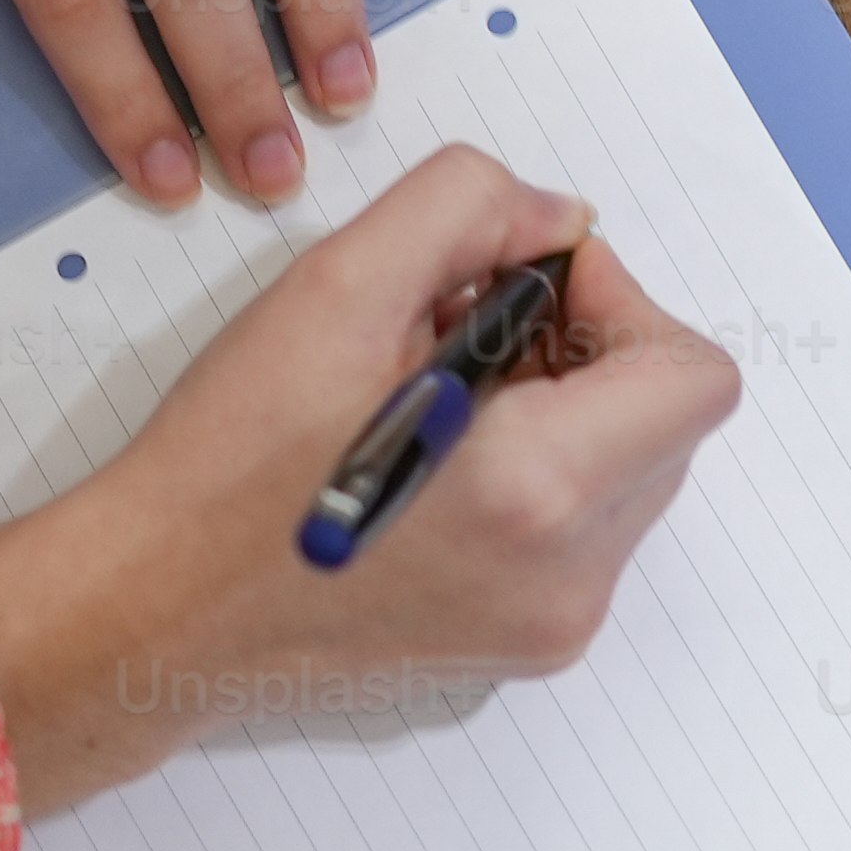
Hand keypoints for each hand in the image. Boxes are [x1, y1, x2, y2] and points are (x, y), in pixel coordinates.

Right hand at [0, 150, 741, 814]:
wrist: (157, 608)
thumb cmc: (231, 460)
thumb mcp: (338, 285)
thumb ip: (470, 209)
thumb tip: (558, 222)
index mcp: (543, 491)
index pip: (692, 376)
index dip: (623, 302)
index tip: (527, 282)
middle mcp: (572, 576)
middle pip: (668, 422)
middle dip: (589, 347)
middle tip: (467, 321)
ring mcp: (554, 622)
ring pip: (630, 472)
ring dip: (564, 406)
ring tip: (441, 385)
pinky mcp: (524, 641)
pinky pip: (584, 527)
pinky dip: (539, 468)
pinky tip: (437, 449)